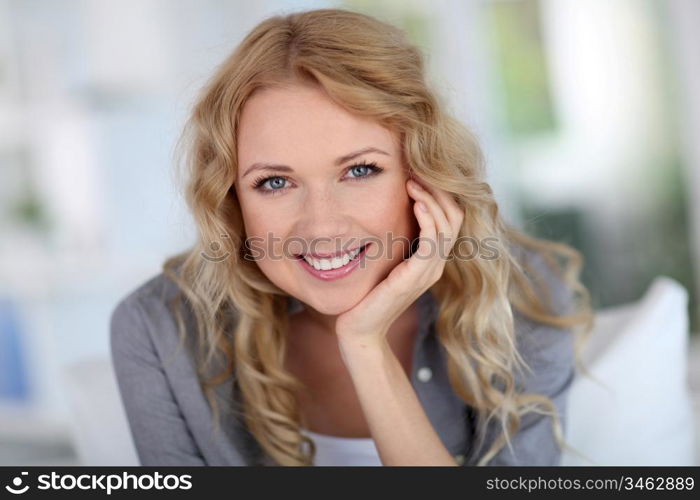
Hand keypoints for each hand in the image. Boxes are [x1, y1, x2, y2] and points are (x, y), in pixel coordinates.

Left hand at [335, 177, 464, 348]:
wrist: (359, 328)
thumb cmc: (366, 295)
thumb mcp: (384, 262)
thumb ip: (394, 243)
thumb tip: (389, 212)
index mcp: (430, 260)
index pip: (451, 218)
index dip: (439, 194)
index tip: (418, 175)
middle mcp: (436, 264)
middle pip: (456, 217)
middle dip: (439, 190)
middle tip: (417, 173)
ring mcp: (429, 271)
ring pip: (448, 225)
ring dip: (432, 199)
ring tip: (414, 183)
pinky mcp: (417, 276)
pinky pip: (433, 241)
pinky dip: (428, 218)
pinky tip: (415, 203)